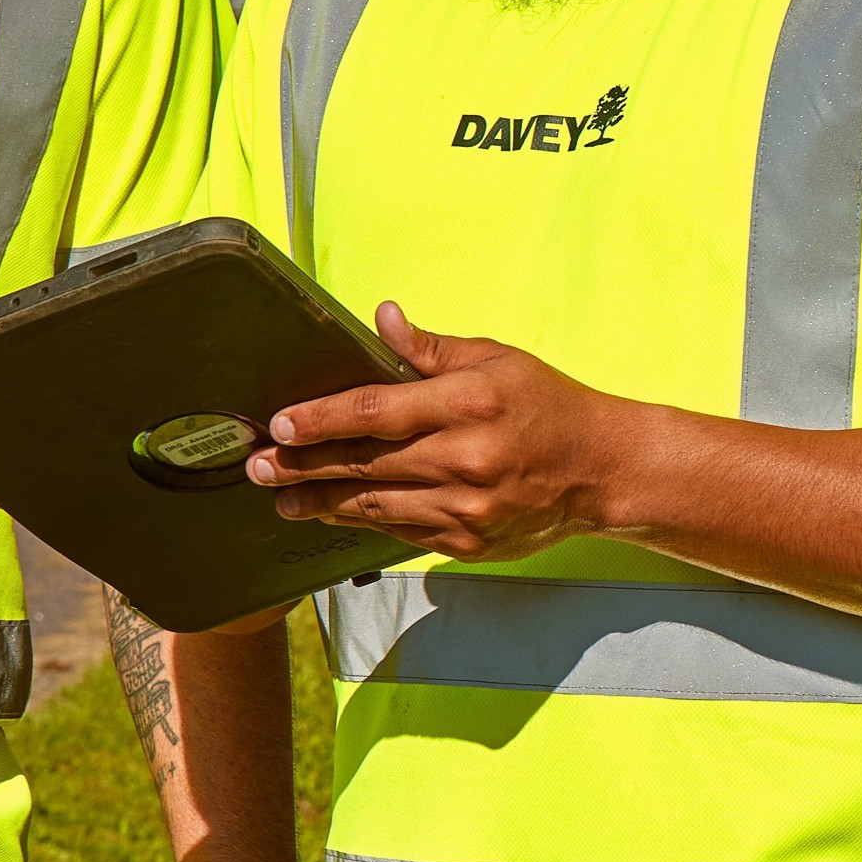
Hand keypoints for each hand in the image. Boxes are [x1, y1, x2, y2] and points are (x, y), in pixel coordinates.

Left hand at [249, 303, 640, 561]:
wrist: (603, 471)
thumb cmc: (546, 404)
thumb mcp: (496, 359)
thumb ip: (431, 349)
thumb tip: (380, 318)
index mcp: (469, 404)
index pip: (377, 412)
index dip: (321, 419)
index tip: (280, 424)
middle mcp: (465, 460)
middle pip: (365, 464)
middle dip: (303, 465)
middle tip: (258, 466)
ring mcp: (467, 509)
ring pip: (376, 505)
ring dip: (323, 501)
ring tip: (283, 497)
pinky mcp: (470, 543)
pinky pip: (403, 532)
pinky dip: (367, 520)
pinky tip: (336, 512)